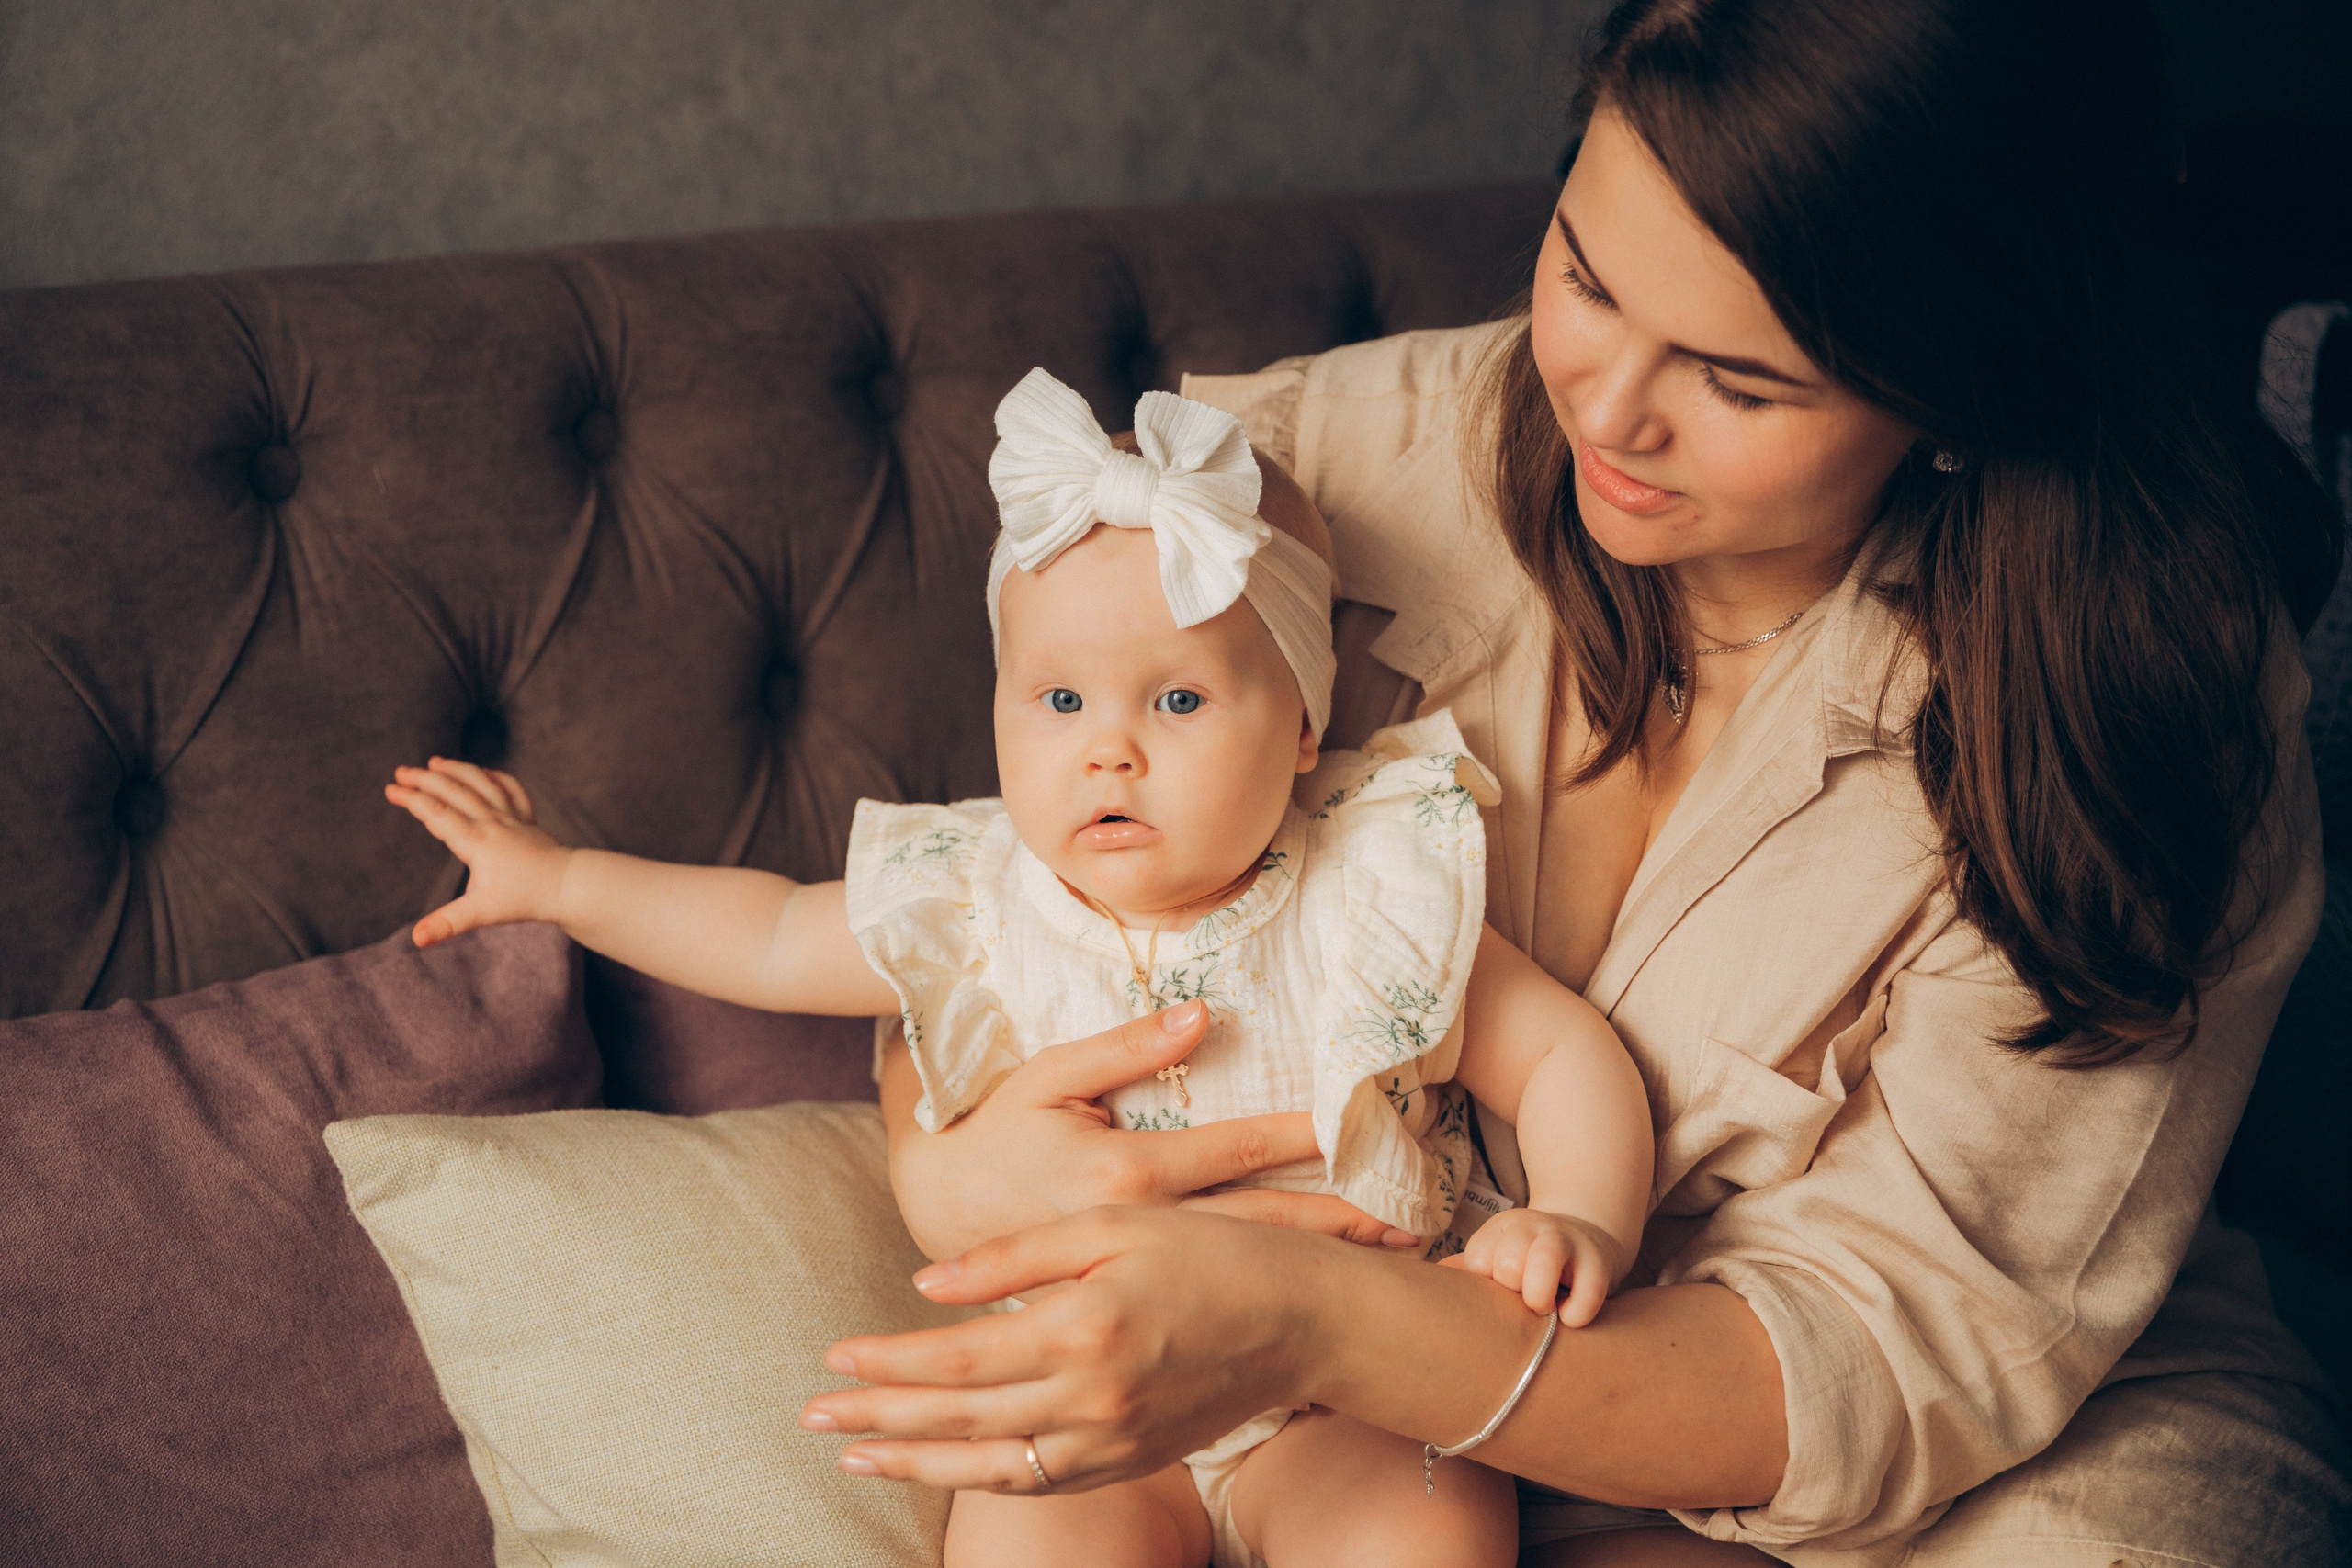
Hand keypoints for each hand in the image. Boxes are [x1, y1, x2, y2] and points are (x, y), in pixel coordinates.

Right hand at [384, 757, 568, 946]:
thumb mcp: (482, 913)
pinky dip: (495, 777)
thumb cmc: (525, 899)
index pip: (437, 814)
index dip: (412, 799)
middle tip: (400, 771)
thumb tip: (416, 939)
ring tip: (434, 762)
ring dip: (457, 770)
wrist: (568, 886)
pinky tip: (483, 773)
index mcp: (476, 841)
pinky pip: (511, 789)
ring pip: (481, 784)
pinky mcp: (527, 819)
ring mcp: (512, 817)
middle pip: (454, 791)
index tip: (390, 789)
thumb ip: (447, 923)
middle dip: (425, 779)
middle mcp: (492, 822)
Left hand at [802, 1205, 1342, 1492]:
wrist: (1300, 1317)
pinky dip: (984, 1480)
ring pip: (992, 1466)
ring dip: (916, 1464)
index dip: (889, 1363)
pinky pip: (1043, 1483)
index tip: (833, 1359)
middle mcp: (1092, 1396)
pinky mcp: (1130, 1458)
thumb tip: (925, 1287)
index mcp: (1082, 1327)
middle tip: (812, 1419)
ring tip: (854, 1459)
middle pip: (961, 1419)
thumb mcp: (1110, 1226)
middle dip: (879, 1421)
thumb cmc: (1207, 1252)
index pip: (959, 1358)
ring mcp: (1113, 1439)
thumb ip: (1014, 1256)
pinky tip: (944, 1467)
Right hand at [881, 1002, 1422, 1259]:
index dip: (1304, 1136)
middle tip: (1412, 1223)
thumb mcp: (1049, 1076)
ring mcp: (1138, 1279)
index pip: (1237, 1149)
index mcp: (1124, 1174)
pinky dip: (1269, 1308)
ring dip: (1319, 1265)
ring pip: (1247, 1272)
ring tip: (1389, 1261)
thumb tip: (1204, 1014)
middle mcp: (1141, 1233)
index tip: (1365, 1126)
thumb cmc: (998, 1132)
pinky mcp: (1132, 1307)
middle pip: (1261, 1225)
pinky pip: (1212, 1310)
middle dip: (1338, 1223)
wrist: (938, 1217)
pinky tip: (1321, 1312)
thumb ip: (1125, 1047)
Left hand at [1438, 1208, 1621, 1325]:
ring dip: (1538, 1294)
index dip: (1485, 1284)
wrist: (1590, 1238)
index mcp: (1502, 1228)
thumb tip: (1425, 1284)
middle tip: (1522, 1299)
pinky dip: (1574, 1315)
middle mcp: (1534, 1227)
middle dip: (1513, 1290)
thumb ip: (1466, 1271)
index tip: (1498, 1291)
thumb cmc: (1531, 1261)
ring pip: (1545, 1259)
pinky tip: (1568, 1318)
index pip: (1477, 1260)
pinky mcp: (1600, 1264)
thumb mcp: (1497, 1256)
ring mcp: (1569, 1241)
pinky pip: (1587, 1294)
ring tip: (1542, 1310)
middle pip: (1508, 1261)